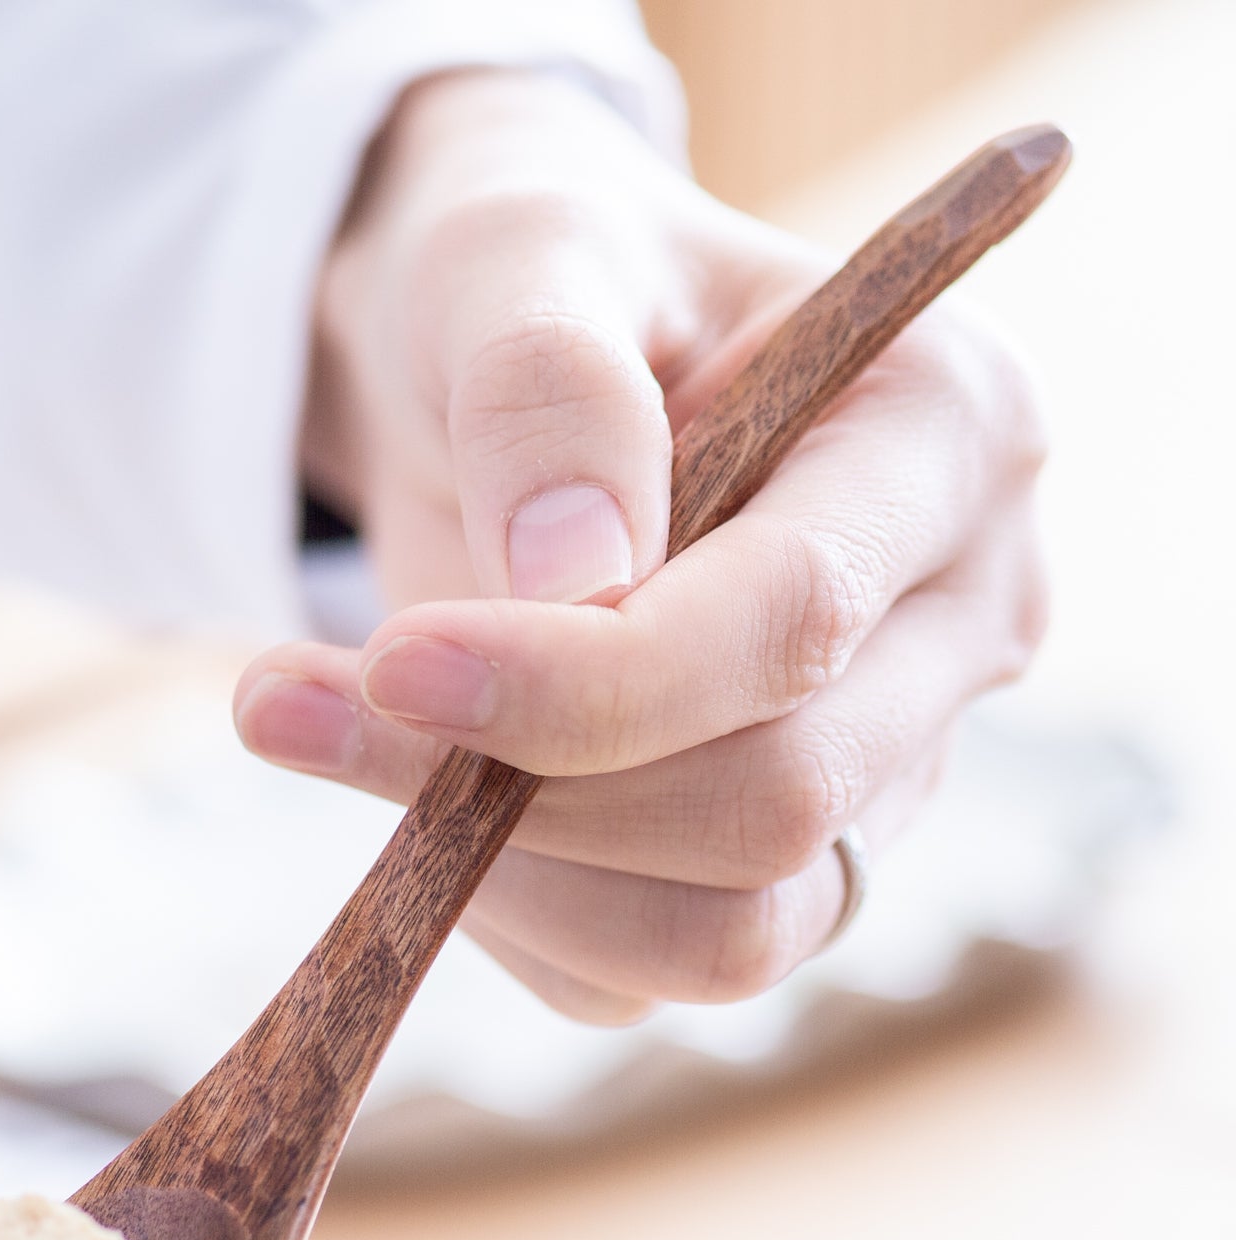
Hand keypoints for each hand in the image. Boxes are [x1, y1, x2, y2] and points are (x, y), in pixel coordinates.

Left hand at [236, 70, 1047, 1023]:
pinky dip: (497, 916)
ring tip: (323, 734)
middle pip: (775, 806)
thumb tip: (575, 582)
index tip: (392, 659)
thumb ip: (549, 384)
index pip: (797, 623)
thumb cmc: (533, 287)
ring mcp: (875, 771)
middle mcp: (952, 625)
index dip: (587, 679)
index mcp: (947, 437)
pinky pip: (633, 976)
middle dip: (519, 789)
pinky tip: (407, 792)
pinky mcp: (771, 873)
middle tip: (293, 701)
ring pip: (725, 937)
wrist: (502, 381)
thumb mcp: (515, 258)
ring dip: (498, 878)